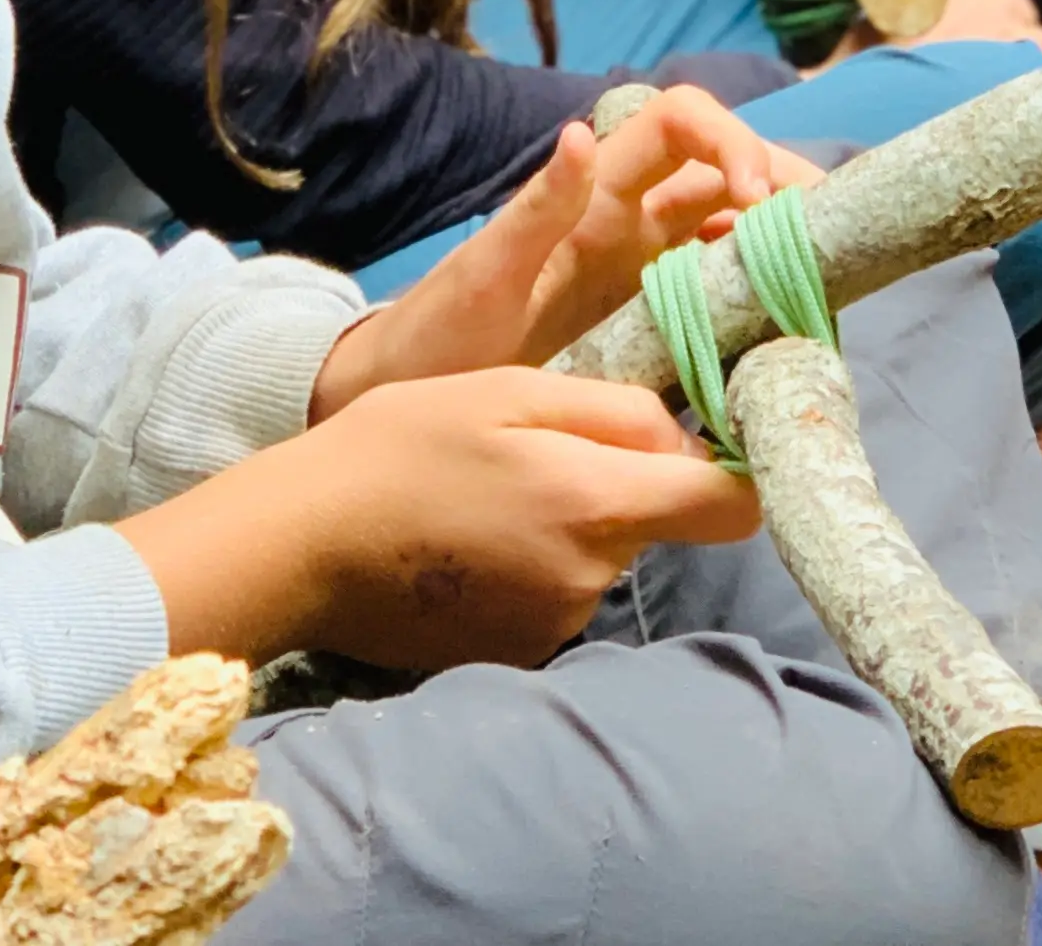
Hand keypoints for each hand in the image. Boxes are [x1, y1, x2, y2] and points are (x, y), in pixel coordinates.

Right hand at [123, 366, 758, 670]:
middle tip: (541, 448)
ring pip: (601, 557)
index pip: (730, 508)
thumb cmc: (404, 442)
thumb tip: (685, 441)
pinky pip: (557, 595)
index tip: (714, 441)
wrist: (306, 541)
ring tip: (491, 494)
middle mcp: (590, 580)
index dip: (736, 471)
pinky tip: (470, 540)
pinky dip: (532, 565)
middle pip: (653, 524)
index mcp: (597, 505)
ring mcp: (553, 628)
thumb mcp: (510, 387)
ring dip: (572, 525)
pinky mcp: (516, 655)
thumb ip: (613, 411)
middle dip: (621, 486)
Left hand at [313, 94, 826, 407]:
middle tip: (831, 243)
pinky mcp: (653, 328)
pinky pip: (722, 297)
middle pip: (726, 173)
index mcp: (595, 196)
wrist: (409, 401)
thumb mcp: (484, 279)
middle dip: (784, 187)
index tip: (762, 203)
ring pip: (734, 232)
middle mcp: (631, 222)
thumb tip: (580, 135)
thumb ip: (533, 212)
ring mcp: (646, 273)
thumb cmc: (440, 335)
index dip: (732, 144)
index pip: (680, 126)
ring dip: (781, 244)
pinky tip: (792, 336)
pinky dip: (762, 302)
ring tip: (828, 288)